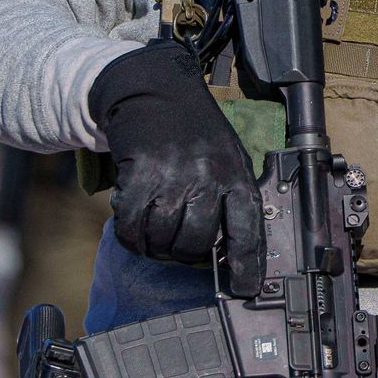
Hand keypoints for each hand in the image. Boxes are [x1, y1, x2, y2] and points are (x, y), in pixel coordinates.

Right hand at [87, 43, 259, 276]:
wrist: (154, 90)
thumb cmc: (193, 131)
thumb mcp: (226, 156)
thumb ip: (228, 197)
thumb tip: (228, 250)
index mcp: (235, 175)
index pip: (248, 230)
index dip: (247, 265)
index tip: (244, 288)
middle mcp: (207, 177)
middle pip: (197, 244)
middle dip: (185, 255)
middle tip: (178, 247)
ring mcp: (172, 176)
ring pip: (163, 239)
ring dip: (154, 245)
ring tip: (153, 232)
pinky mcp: (139, 175)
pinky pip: (131, 226)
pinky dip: (129, 236)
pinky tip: (132, 226)